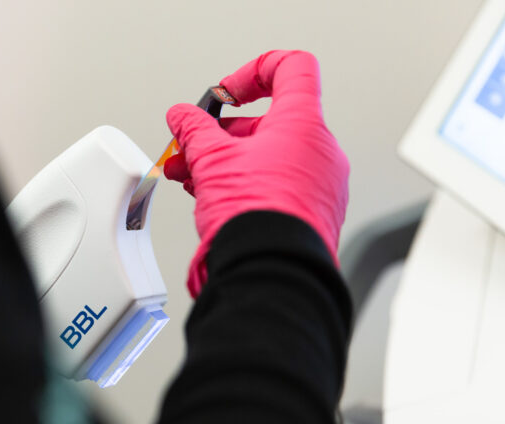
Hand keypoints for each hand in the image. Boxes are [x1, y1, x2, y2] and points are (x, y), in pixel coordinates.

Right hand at [165, 50, 348, 297]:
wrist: (271, 273)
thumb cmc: (256, 218)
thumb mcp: (212, 161)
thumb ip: (195, 130)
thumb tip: (183, 117)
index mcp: (303, 125)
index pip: (291, 69)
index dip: (254, 71)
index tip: (227, 93)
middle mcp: (321, 152)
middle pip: (269, 123)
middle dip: (222, 134)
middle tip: (191, 147)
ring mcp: (320, 186)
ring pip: (269, 159)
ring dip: (227, 163)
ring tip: (191, 177)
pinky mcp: (312, 214)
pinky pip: (277, 187)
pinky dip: (246, 186)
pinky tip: (213, 200)